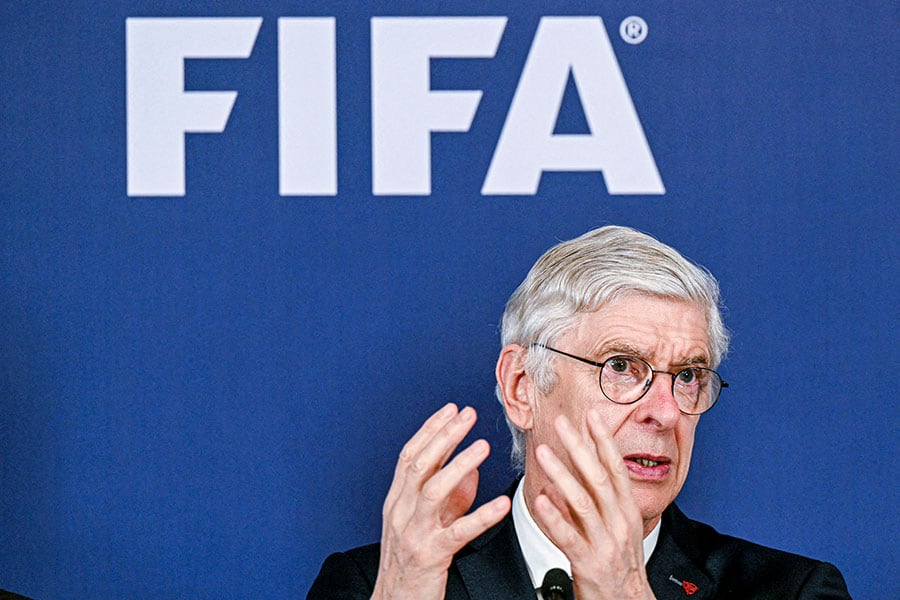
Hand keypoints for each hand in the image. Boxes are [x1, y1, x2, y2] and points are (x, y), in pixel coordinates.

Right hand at [371, 403, 510, 599]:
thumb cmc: (413, 561)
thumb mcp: (426, 521)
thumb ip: (447, 494)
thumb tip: (470, 467)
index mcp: (398, 500)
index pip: (410, 455)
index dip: (431, 430)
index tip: (452, 409)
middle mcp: (401, 512)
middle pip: (420, 465)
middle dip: (444, 436)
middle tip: (468, 415)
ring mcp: (414, 534)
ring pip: (433, 491)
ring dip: (458, 465)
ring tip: (482, 446)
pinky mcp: (430, 556)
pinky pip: (458, 532)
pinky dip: (481, 516)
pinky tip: (501, 505)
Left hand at [533, 408, 655, 599]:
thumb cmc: (617, 566)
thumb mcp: (613, 528)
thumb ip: (591, 503)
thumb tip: (565, 479)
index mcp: (625, 510)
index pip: (615, 467)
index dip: (603, 440)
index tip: (591, 414)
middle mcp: (619, 522)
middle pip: (598, 477)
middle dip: (580, 446)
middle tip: (561, 421)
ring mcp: (605, 542)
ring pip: (583, 502)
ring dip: (562, 474)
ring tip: (543, 452)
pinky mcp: (589, 563)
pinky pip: (569, 537)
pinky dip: (555, 518)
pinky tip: (540, 500)